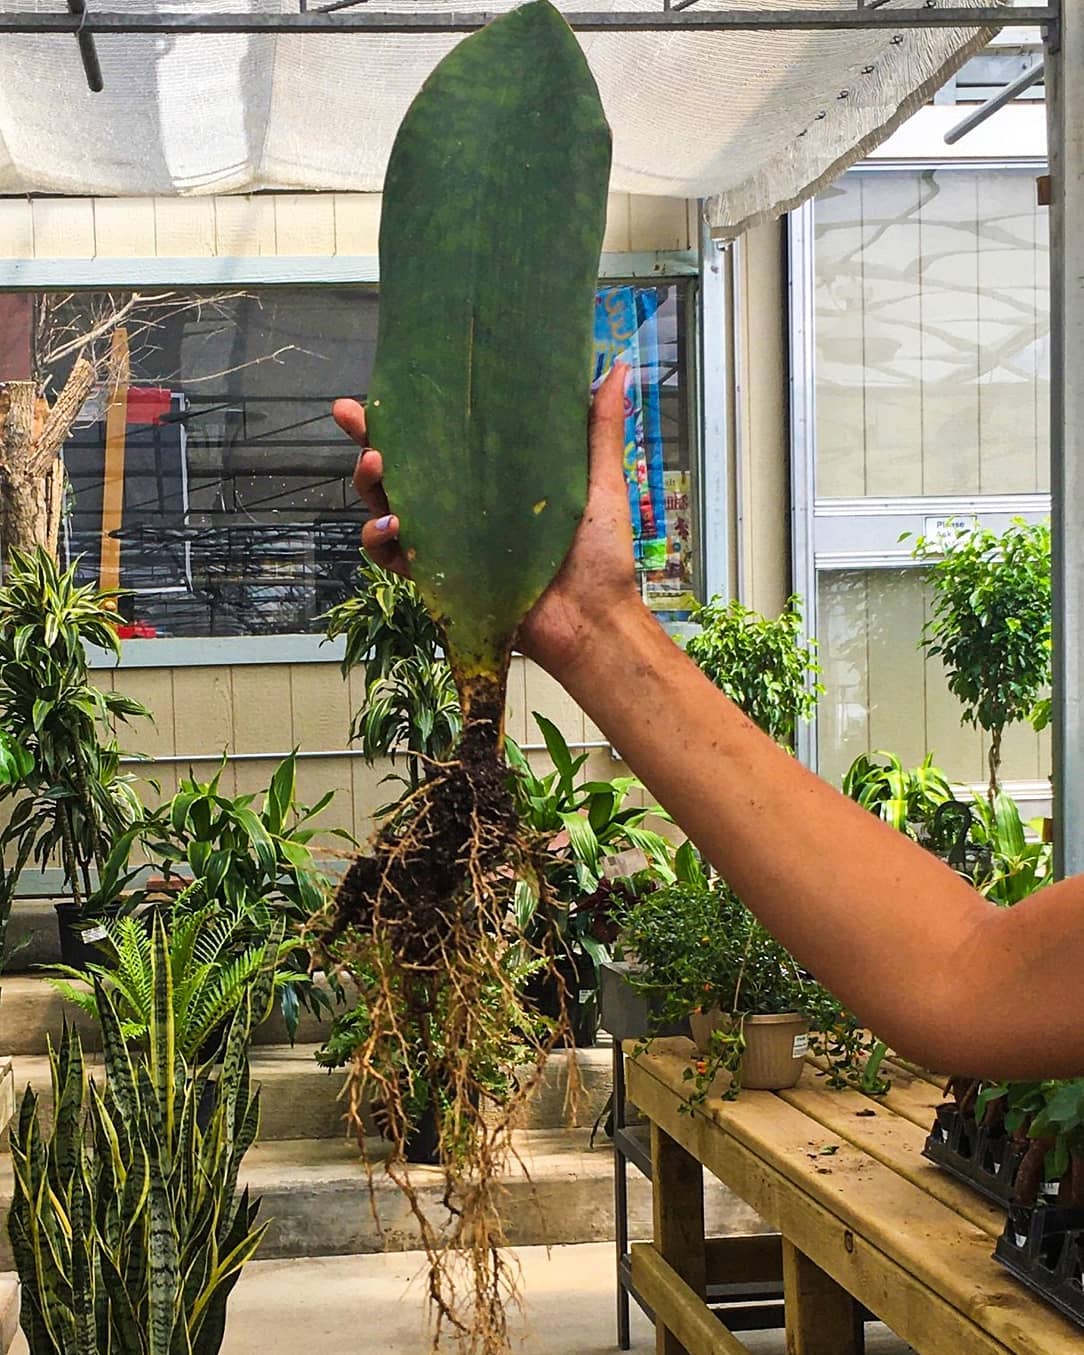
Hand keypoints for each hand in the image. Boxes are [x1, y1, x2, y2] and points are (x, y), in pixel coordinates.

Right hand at [333, 362, 642, 680]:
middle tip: (360, 422)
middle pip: (398, 469)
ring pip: (384, 506)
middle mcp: (460, 507)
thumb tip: (619, 365)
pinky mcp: (439, 578)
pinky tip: (392, 525)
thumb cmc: (599, 553)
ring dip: (370, 485)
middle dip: (368, 443)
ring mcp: (446, 542)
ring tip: (377, 466)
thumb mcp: (599, 480)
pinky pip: (392, 557)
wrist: (592, 618)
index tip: (372, 392)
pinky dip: (380, 540)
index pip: (436, 440)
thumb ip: (599, 428)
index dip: (399, 416)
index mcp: (489, 477)